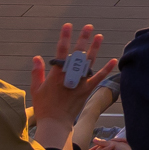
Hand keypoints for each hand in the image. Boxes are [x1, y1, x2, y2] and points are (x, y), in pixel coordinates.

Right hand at [27, 22, 115, 146]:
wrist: (55, 123)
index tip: (68, 26)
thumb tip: (36, 57)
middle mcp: (69, 75)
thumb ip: (37, 72)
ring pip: (88, 62)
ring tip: (99, 36)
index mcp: (56, 73)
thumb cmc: (44, 107)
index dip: (64, 37)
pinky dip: (106, 70)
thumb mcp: (36, 89)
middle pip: (77, 53)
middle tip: (88, 27)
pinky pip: (98, 78)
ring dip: (94, 49)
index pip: (61, 51)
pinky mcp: (87, 90)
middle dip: (83, 39)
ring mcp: (79, 83)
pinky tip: (113, 61)